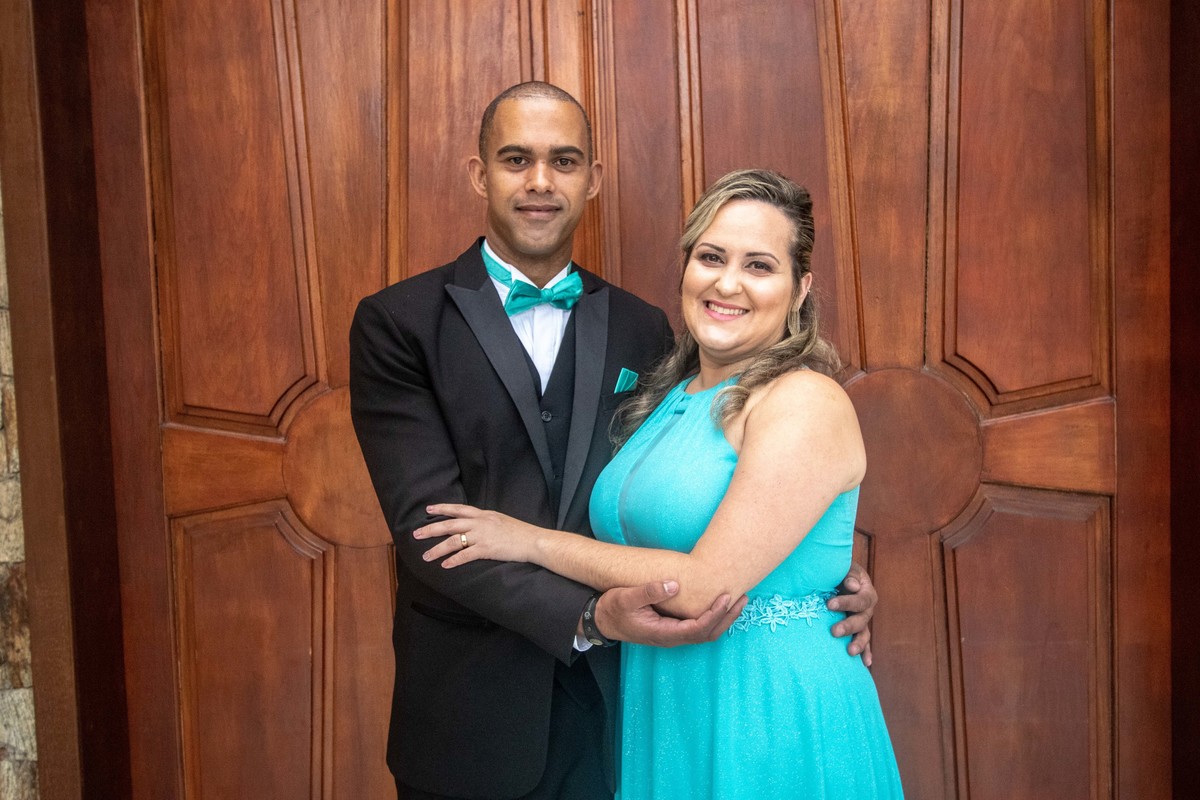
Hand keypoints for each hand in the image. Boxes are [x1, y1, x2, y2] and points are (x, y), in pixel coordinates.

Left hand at [414, 503, 540, 566]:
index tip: (428, 509)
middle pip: (450, 524)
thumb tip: (475, 525)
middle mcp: (480, 523)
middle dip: (431, 529)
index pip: (458, 509)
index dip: (442, 508)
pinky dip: (454, 560)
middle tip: (416, 534)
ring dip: (437, 549)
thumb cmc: (520, 532)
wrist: (534, 541)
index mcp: (484, 515)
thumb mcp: (501, 520)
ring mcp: (482, 536)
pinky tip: (445, 566)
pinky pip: (465, 555)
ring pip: (454, 541)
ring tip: (426, 556)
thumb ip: (486, 521)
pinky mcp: (486, 549)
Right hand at [593, 581, 748, 647]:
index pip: (697, 628)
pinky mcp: (673, 628)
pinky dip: (714, 617)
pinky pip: (699, 626)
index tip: (725, 598)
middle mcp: (672, 637)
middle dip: (727, 617)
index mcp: (664, 633)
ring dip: (724, 618)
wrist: (602, 620)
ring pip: (706, 631)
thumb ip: (648, 592)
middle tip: (742, 598)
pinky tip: (720, 603)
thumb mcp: (626, 598)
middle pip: (708, 633)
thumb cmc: (613, 609)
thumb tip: (673, 585)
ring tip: (739, 600)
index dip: (714, 615)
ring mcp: (674, 634)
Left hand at [826, 561, 875, 665]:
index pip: (860, 600)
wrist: (837, 576)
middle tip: (834, 632)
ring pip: (863, 634)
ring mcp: (863, 621)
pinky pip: (863, 644)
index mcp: (866, 592)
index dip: (846, 603)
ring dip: (859, 644)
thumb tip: (853, 586)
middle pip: (861, 620)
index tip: (829, 604)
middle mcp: (867, 609)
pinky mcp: (857, 630)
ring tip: (850, 651)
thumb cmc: (839, 570)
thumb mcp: (845, 568)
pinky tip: (866, 664)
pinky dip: (865, 653)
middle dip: (848, 626)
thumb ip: (849, 575)